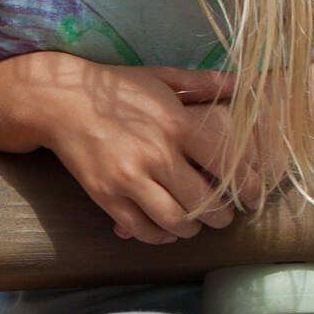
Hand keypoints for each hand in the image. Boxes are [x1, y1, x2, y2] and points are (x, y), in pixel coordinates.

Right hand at [31, 58, 246, 244]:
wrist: (60, 101)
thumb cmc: (115, 89)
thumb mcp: (161, 77)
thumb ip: (203, 83)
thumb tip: (242, 83)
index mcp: (177, 124)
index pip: (228, 166)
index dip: (249, 188)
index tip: (254, 200)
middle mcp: (157, 154)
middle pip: (205, 202)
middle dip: (221, 216)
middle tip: (223, 216)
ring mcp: (129, 178)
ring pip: (176, 222)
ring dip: (191, 229)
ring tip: (194, 225)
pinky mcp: (106, 195)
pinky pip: (141, 229)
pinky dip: (158, 236)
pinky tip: (164, 230)